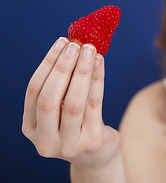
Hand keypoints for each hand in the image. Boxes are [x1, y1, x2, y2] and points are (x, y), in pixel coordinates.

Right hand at [22, 37, 121, 168]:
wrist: (97, 156)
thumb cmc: (78, 126)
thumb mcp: (62, 111)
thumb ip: (61, 87)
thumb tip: (72, 46)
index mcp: (31, 128)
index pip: (34, 91)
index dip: (48, 64)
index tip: (61, 43)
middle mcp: (46, 140)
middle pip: (50, 98)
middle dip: (63, 68)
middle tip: (76, 45)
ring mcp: (69, 144)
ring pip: (73, 102)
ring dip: (82, 72)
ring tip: (90, 50)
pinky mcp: (92, 141)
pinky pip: (94, 105)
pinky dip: (97, 80)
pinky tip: (100, 63)